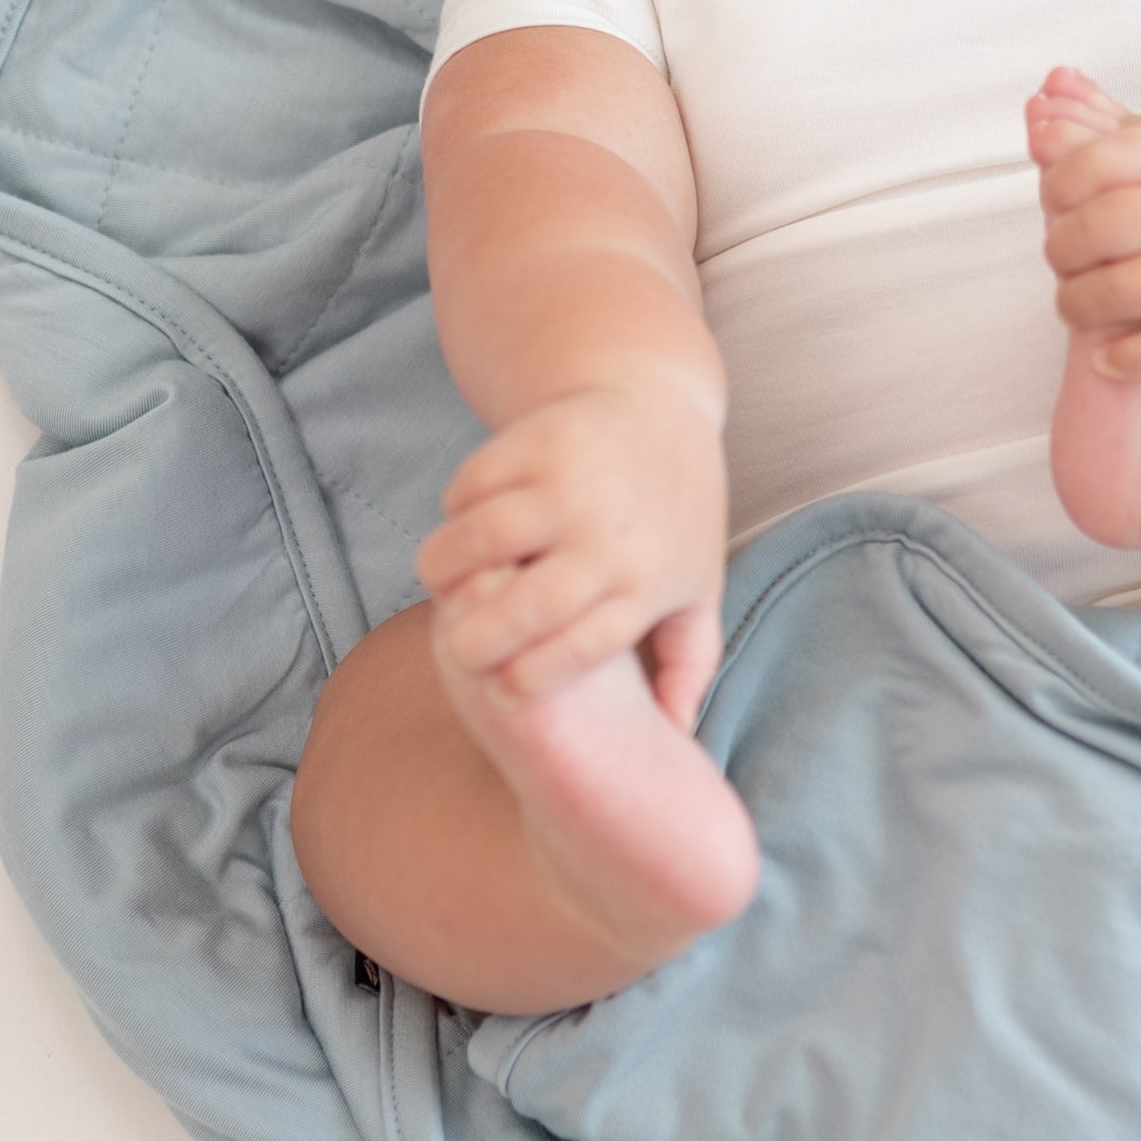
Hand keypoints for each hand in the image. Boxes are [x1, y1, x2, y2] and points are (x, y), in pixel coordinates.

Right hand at [414, 377, 728, 717]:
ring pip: (483, 540)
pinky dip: (454, 510)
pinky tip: (463, 523)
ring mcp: (575, 483)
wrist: (663, 407)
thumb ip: (689, 664)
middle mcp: (610, 536)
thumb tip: (677, 733)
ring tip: (443, 583)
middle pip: (525, 608)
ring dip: (445, 568)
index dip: (525, 683)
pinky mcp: (541, 437)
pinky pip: (472, 485)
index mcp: (646, 584)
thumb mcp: (697, 588)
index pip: (576, 653)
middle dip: (476, 643)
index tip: (503, 690)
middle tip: (458, 649)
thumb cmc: (674, 517)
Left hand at [1027, 65, 1140, 376]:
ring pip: (1130, 294)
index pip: (1093, 166)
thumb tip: (1040, 97)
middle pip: (1101, 231)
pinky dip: (1134, 357)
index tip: (1053, 197)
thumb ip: (1114, 124)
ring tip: (1073, 304)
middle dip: (1062, 248)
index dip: (1058, 183)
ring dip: (1083, 304)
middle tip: (1058, 257)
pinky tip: (1105, 359)